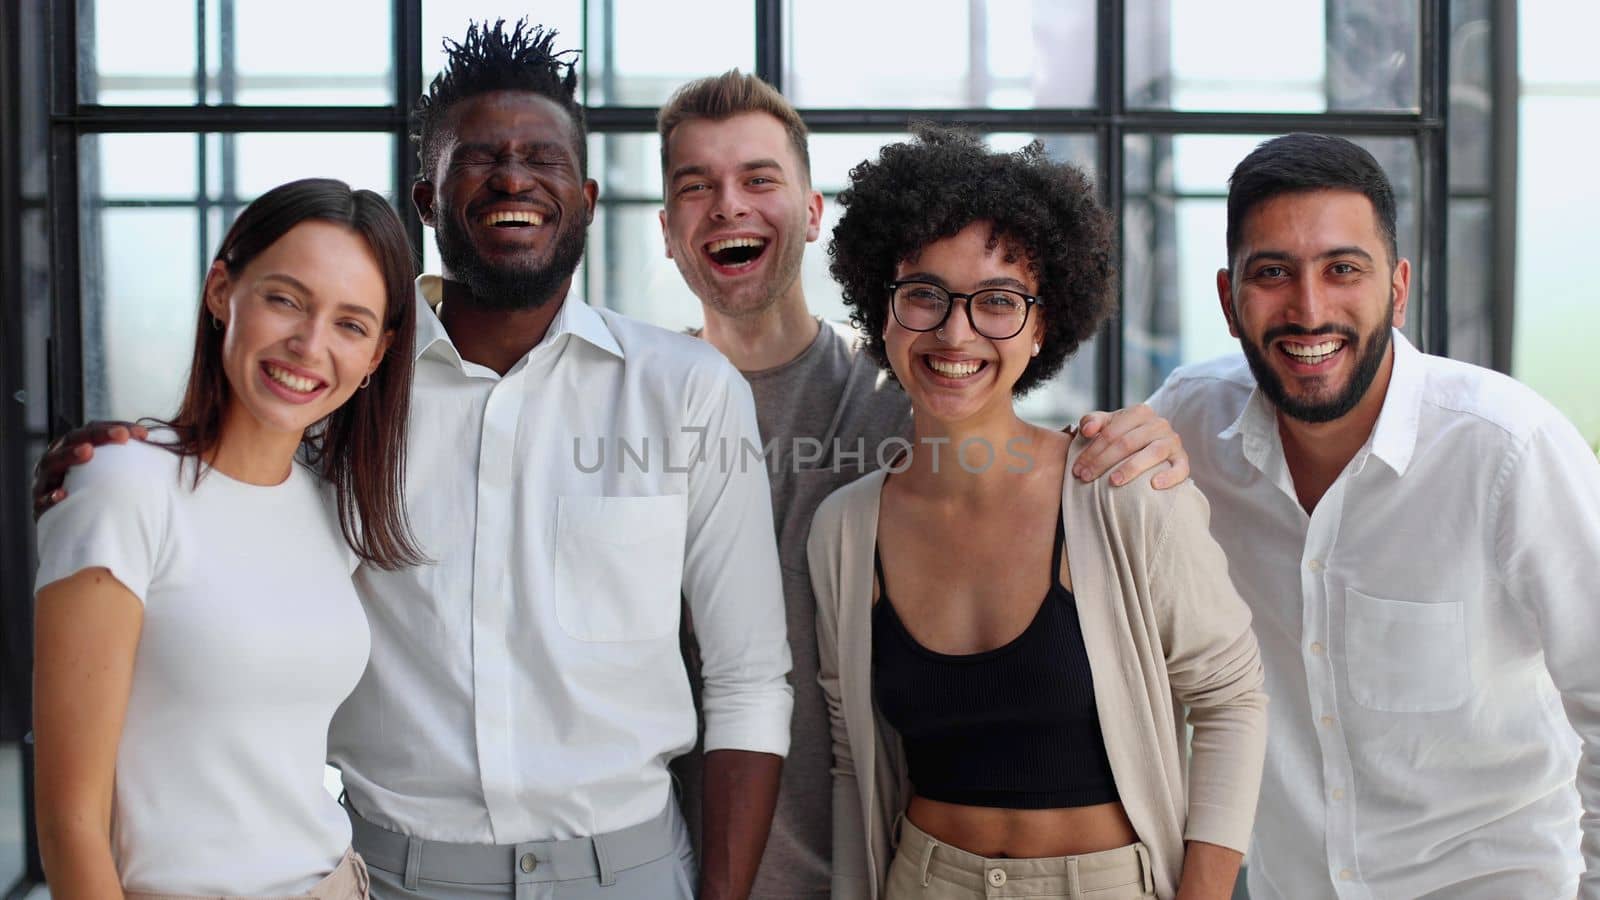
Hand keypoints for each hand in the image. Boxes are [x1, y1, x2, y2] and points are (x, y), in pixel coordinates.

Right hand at [32, 422, 146, 519]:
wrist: (69, 527)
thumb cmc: (95, 494)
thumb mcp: (107, 474)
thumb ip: (125, 459)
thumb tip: (153, 443)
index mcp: (72, 448)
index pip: (92, 429)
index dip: (116, 427)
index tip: (143, 433)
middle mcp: (56, 460)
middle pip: (72, 439)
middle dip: (97, 435)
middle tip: (122, 436)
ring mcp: (44, 482)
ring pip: (52, 464)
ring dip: (69, 456)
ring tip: (87, 452)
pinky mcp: (39, 506)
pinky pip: (41, 501)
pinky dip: (50, 497)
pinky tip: (62, 495)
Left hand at [1071, 404, 1187, 488]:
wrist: (1154, 445)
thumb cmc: (1125, 436)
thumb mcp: (1109, 425)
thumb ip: (1093, 421)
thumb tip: (1087, 430)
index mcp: (1140, 412)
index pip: (1111, 432)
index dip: (1091, 451)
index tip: (1077, 469)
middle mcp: (1158, 424)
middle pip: (1127, 443)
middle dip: (1102, 462)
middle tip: (1086, 478)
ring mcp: (1172, 441)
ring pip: (1152, 453)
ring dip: (1131, 468)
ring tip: (1113, 481)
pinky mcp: (1183, 459)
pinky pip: (1180, 468)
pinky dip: (1169, 476)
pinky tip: (1154, 485)